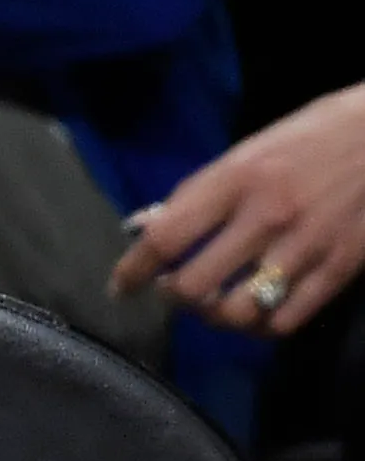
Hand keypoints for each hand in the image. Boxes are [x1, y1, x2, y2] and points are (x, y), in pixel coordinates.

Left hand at [110, 83, 364, 336]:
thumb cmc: (317, 134)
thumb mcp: (251, 148)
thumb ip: (201, 191)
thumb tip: (147, 226)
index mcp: (239, 178)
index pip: (166, 238)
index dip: (132, 271)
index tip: (120, 286)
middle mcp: (268, 216)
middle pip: (193, 286)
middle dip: (170, 297)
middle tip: (170, 291)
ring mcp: (306, 246)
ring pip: (237, 313)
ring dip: (213, 317)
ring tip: (211, 305)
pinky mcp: (340, 267)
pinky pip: (284, 321)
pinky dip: (258, 326)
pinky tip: (253, 313)